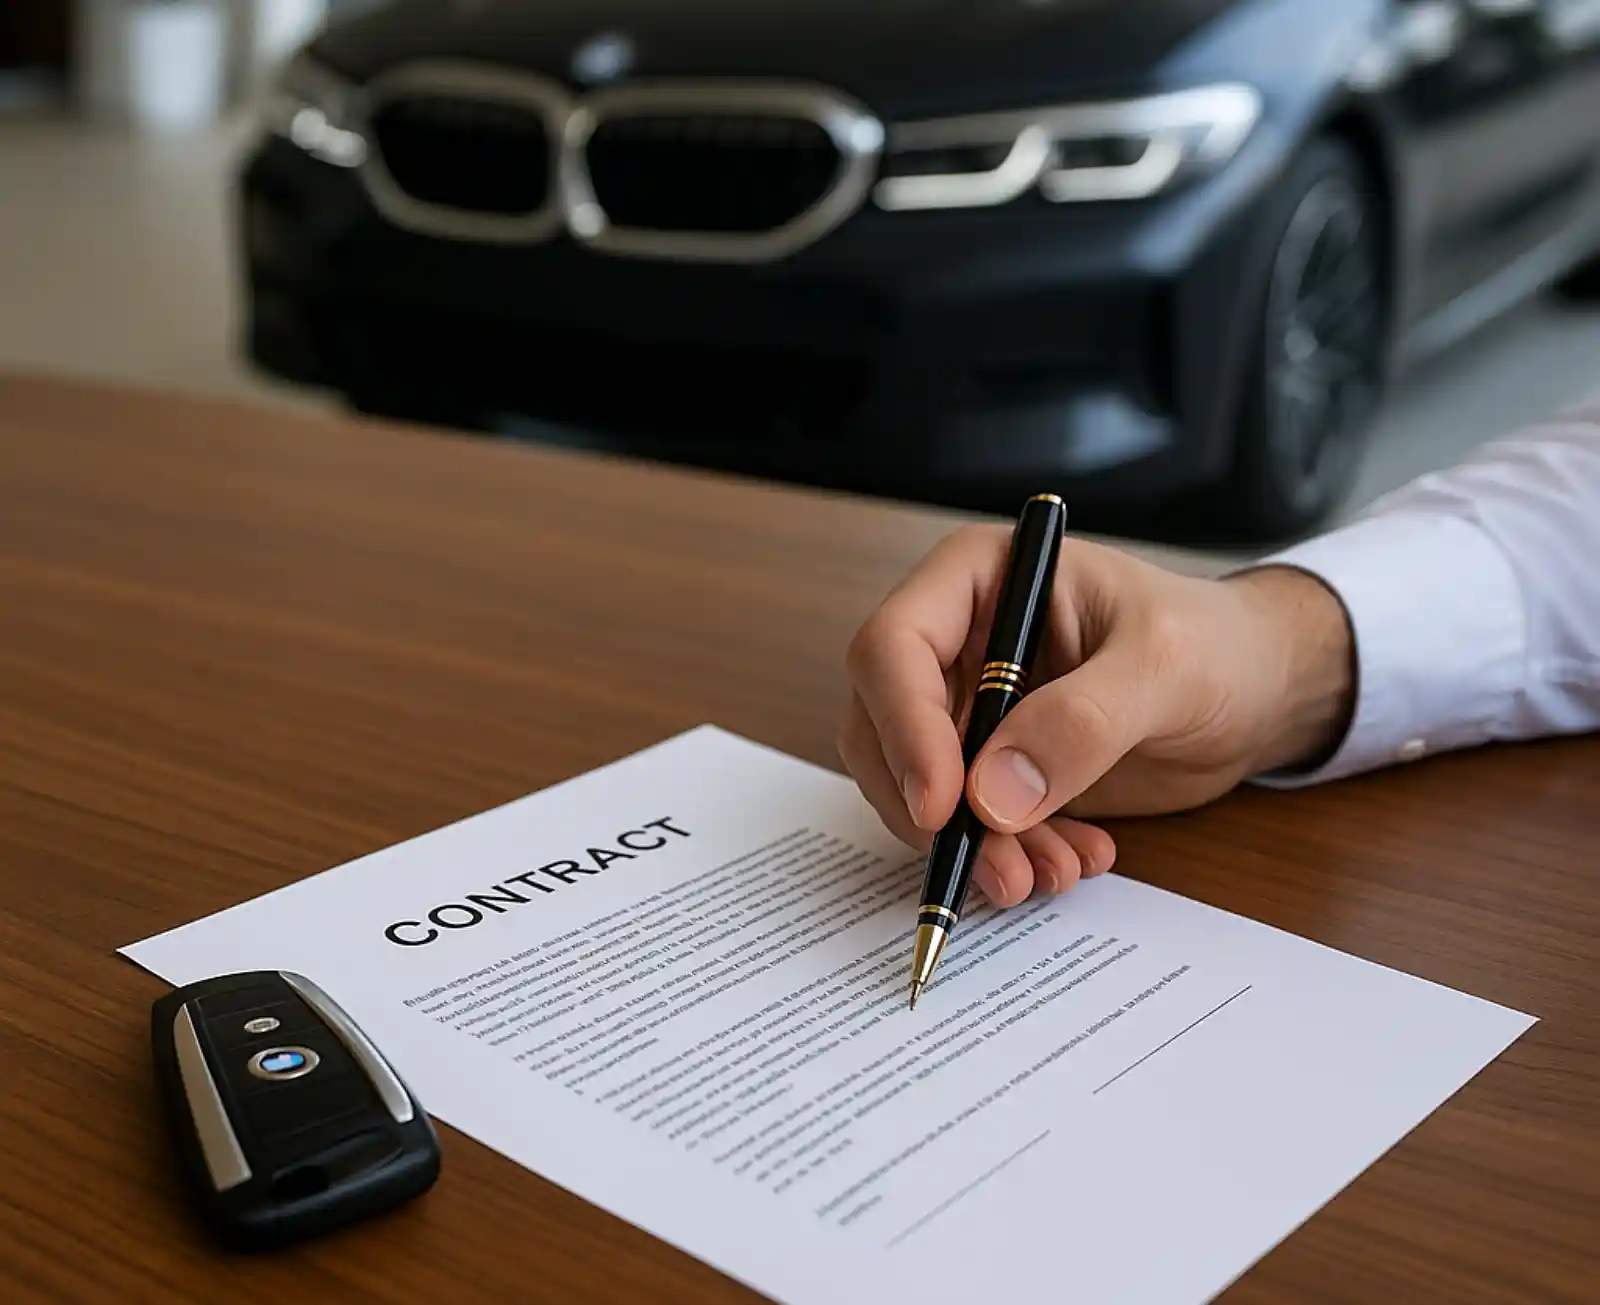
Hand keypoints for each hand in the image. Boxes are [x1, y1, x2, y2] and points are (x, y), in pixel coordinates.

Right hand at [838, 525, 1354, 906]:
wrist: (1256, 693)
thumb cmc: (1216, 644)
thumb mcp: (1163, 666)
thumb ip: (1082, 721)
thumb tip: (991, 796)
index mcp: (978, 579)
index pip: (894, 648)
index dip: (904, 728)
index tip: (943, 805)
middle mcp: (955, 642)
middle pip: (883, 728)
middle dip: (933, 809)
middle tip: (1001, 866)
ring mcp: (968, 709)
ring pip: (917, 789)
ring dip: (973, 846)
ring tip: (1053, 872)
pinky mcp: (990, 769)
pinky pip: (965, 824)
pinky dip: (1005, 855)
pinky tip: (1071, 860)